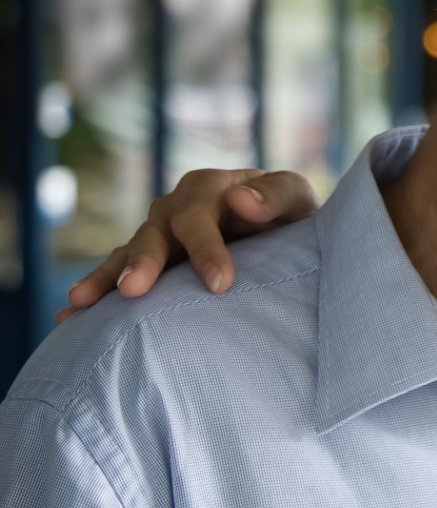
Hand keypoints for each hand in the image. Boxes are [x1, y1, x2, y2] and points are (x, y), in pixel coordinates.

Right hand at [57, 169, 321, 321]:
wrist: (284, 233)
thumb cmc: (290, 214)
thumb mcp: (294, 196)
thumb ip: (276, 194)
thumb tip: (240, 199)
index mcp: (210, 189)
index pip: (200, 216)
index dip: (206, 248)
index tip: (220, 284)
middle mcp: (176, 209)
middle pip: (154, 234)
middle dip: (144, 262)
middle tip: (134, 290)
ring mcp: (159, 236)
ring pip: (127, 255)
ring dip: (106, 278)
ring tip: (81, 303)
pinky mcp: (152, 263)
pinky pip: (119, 276)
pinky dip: (97, 292)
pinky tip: (70, 318)